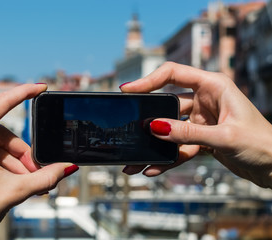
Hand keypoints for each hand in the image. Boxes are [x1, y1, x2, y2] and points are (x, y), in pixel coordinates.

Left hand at [0, 84, 78, 238]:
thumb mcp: (13, 191)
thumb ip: (45, 176)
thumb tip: (67, 166)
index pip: (1, 103)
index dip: (24, 93)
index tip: (41, 87)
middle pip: (1, 134)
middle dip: (22, 154)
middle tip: (38, 172)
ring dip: (13, 163)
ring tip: (28, 183)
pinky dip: (0, 164)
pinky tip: (12, 181)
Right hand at [121, 62, 271, 188]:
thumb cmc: (263, 143)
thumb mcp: (224, 136)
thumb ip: (188, 133)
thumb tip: (155, 127)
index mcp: (214, 86)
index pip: (173, 74)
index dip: (148, 80)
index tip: (128, 90)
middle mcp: (205, 100)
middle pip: (167, 104)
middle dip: (147, 118)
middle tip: (128, 128)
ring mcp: (202, 121)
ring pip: (170, 130)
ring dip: (154, 145)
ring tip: (135, 159)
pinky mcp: (201, 139)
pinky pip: (178, 147)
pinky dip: (167, 158)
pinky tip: (153, 169)